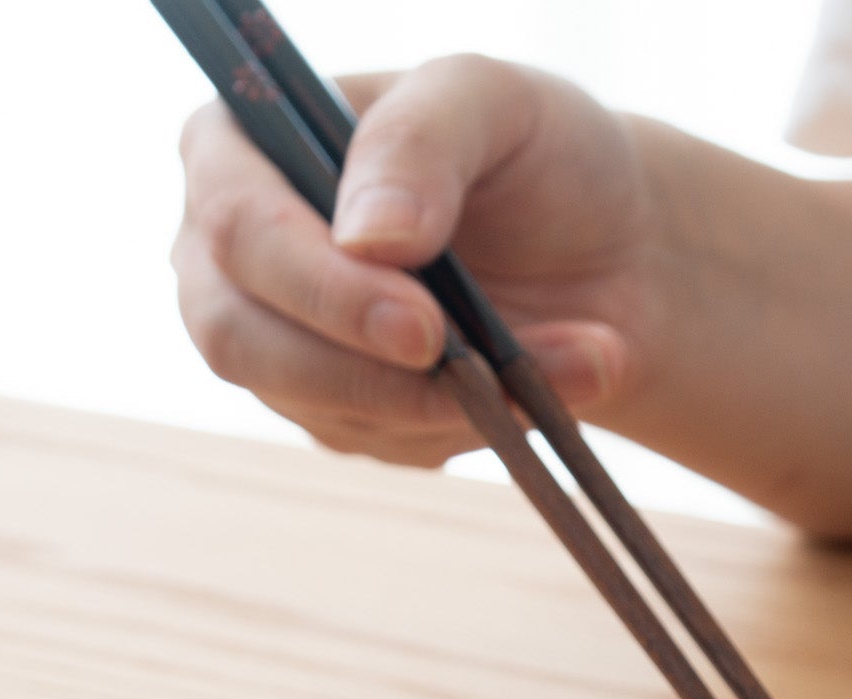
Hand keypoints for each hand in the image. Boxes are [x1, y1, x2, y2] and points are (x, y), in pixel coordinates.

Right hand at [173, 57, 649, 463]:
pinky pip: (394, 445)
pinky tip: (543, 390)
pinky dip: (481, 429)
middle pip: (241, 340)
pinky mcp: (349, 413)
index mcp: (238, 147)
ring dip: (458, 403)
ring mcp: (285, 343)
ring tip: (576, 358)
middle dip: (369, 373)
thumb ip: (419, 141)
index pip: (238, 228)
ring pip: (327, 408)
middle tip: (484, 379)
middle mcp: (236, 254)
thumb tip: (368, 239)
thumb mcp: (490, 101)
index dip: (323, 288)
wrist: (615, 251)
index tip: (424, 325)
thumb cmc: (538, 153)